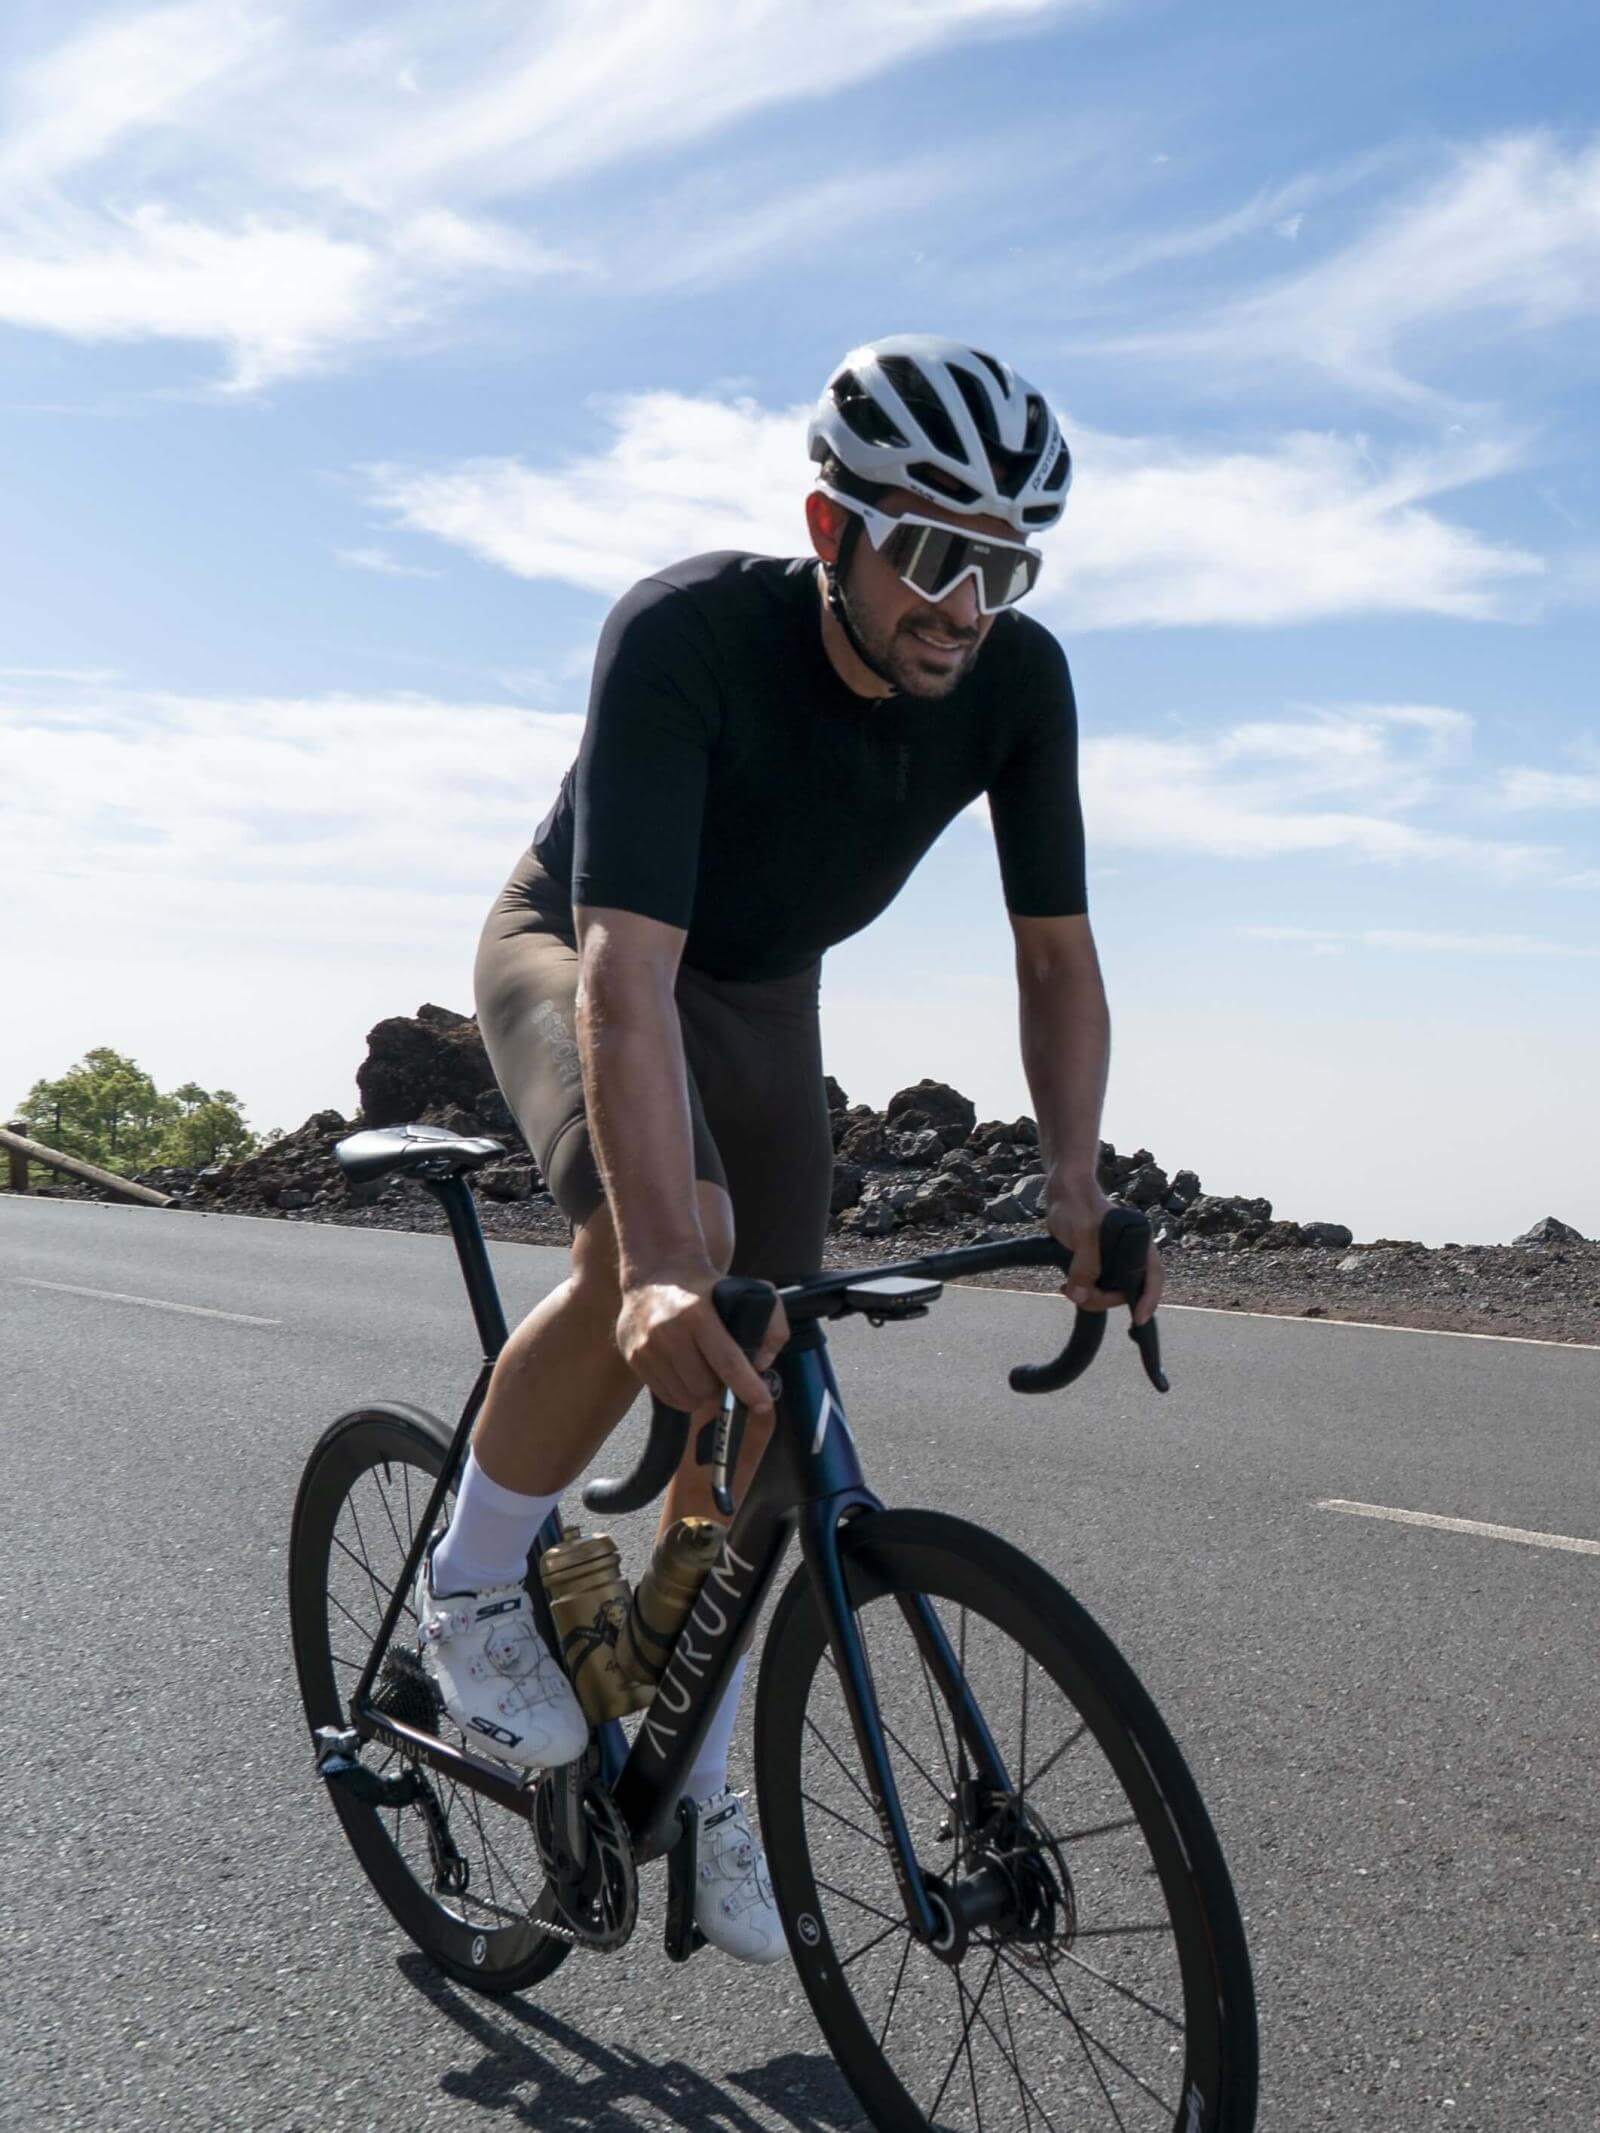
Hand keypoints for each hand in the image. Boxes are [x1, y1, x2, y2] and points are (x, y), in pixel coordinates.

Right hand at [615, 1261, 788, 1414]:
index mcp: (697, 1313)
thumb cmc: (706, 1287)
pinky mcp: (633, 1356)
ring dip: (700, 1394)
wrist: (657, 1271)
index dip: (748, 1388)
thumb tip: (762, 1364)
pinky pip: (664, 1395)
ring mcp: (646, 1346)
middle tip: (724, 1376)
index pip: (727, 1362)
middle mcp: (668, 1330)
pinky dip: (681, 1394)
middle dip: (720, 1388)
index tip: (763, 1404)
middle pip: (704, 1387)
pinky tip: (686, 1376)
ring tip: (704, 1375)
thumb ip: (768, 1325)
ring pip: (684, 1396)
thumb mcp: (745, 1290)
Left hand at [1045, 1177, 1165, 1326]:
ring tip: (1068, 1288)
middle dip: (1104, 1299)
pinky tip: (1066, 1286)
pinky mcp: (1097, 1262)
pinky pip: (1095, 1285)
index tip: (1138, 1320)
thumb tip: (1081, 1295)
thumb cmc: (1078, 1205)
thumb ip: (1085, 1265)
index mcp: (1139, 1243)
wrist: (1062, 1191)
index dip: (1149, 1300)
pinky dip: (1082, 1290)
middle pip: (1127, 1290)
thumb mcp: (1083, 1234)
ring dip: (1090, 1296)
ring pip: (1109, 1290)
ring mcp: (1113, 1258)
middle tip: (1079, 1295)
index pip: (1152, 1277)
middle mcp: (1130, 1253)